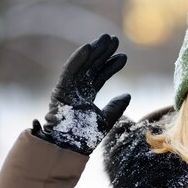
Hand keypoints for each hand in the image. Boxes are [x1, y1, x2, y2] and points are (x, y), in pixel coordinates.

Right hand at [32, 34, 129, 154]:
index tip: (123, 57)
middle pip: (91, 67)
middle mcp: (76, 90)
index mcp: (85, 97)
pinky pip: (70, 70)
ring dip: (94, 51)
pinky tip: (90, 47)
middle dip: (103, 53)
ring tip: (107, 40)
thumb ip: (115, 108)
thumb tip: (127, 95)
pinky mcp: (60, 89)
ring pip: (82, 65)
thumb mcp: (105, 121)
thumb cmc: (84, 138)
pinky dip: (79, 58)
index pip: (99, 77)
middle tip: (115, 40)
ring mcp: (67, 89)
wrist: (68, 148)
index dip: (110, 66)